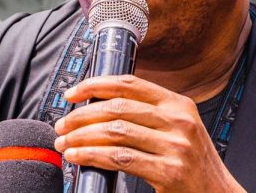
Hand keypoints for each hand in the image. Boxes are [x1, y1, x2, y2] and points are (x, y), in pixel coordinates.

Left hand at [53, 75, 244, 192]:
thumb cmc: (193, 165)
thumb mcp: (180, 129)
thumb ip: (150, 115)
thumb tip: (101, 106)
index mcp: (179, 104)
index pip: (130, 83)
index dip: (96, 84)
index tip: (73, 93)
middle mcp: (179, 120)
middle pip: (117, 107)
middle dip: (81, 115)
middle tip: (62, 125)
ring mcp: (176, 146)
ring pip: (115, 132)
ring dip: (82, 137)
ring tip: (65, 144)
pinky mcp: (169, 172)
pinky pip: (120, 159)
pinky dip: (92, 156)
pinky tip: (78, 157)